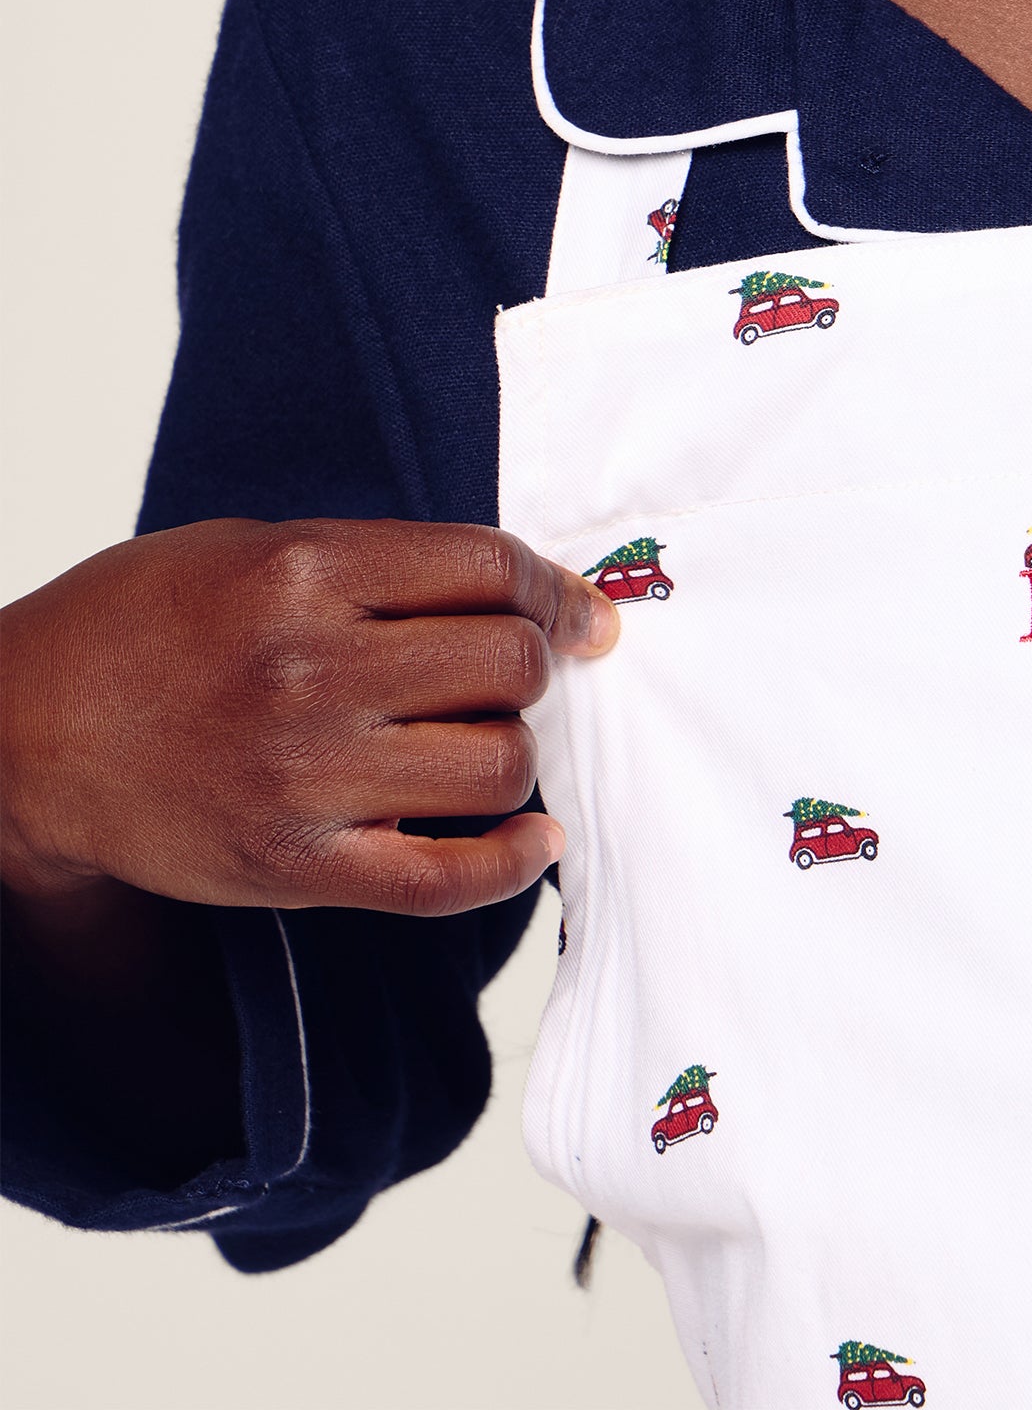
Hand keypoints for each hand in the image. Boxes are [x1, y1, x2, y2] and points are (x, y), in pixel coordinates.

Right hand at [0, 519, 618, 920]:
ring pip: (498, 762)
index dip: (557, 590)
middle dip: (535, 667)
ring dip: (516, 752)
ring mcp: (305, 776)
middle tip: (513, 678)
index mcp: (306, 570)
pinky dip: (512, 861)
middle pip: (509, 662)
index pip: (490, 567)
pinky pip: (445, 879)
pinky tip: (532, 839)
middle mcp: (311, 669)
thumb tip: (514, 589)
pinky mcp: (294, 869)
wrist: (27, 735)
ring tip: (485, 743)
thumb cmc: (142, 627)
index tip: (582, 615)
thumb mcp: (252, 547)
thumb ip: (378, 564)